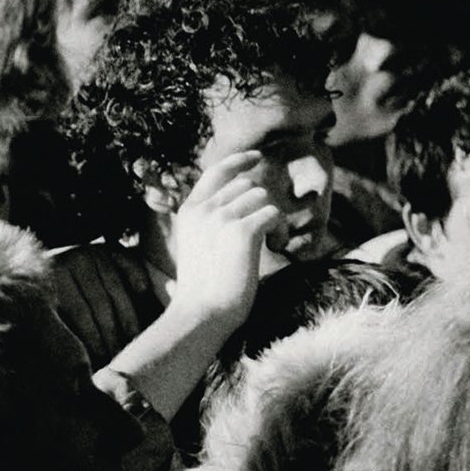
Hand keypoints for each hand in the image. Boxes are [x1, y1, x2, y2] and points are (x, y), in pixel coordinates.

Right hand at [165, 150, 280, 328]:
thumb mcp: (200, 243)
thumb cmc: (205, 286)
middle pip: (248, 185)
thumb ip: (213, 219)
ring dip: (272, 218)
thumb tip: (242, 195)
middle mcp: (203, 209)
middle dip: (261, 205)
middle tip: (263, 233)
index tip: (257, 157)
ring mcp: (221, 218)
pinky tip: (274, 246)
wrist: (202, 313)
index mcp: (189, 211)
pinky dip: (280, 229)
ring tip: (267, 243)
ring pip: (263, 197)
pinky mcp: (241, 231)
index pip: (216, 171)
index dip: (239, 160)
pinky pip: (273, 213)